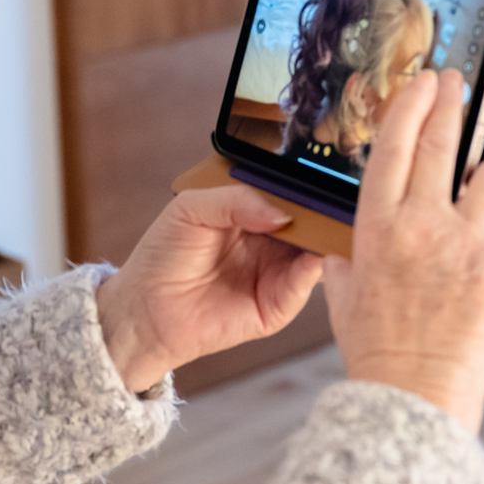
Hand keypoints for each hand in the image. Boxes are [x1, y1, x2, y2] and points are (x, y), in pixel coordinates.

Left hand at [97, 185, 323, 394]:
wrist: (145, 310)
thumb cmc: (163, 257)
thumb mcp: (192, 208)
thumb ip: (237, 199)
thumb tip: (282, 213)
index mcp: (253, 213)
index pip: (291, 194)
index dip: (307, 185)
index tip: (324, 173)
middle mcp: (272, 242)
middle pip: (312, 222)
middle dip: (326, 209)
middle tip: (338, 197)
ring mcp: (278, 273)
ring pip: (318, 250)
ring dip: (330, 236)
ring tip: (336, 220)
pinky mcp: (279, 304)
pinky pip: (306, 283)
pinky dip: (318, 267)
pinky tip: (318, 252)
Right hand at [323, 68, 483, 432]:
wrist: (415, 395)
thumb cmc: (377, 348)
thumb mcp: (342, 293)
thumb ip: (345, 253)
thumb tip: (345, 234)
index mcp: (377, 227)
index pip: (393, 145)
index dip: (410, 104)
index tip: (422, 82)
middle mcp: (422, 225)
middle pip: (442, 142)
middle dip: (450, 101)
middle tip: (456, 83)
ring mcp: (467, 243)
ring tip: (480, 193)